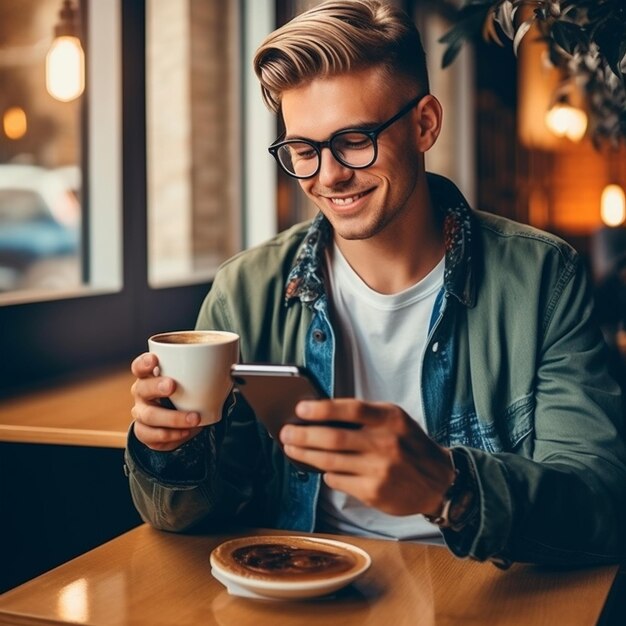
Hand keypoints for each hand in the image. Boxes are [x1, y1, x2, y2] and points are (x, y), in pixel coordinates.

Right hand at [130, 353, 202, 450]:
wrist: (178, 422)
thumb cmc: (185, 395)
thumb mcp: (191, 383)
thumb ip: (201, 374)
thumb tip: (229, 368)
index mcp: (150, 376)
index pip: (140, 366)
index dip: (145, 362)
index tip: (155, 359)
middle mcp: (142, 394)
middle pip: (142, 388)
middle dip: (156, 386)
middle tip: (172, 385)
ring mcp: (141, 413)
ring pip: (149, 415)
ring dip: (173, 417)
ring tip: (194, 418)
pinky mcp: (144, 433)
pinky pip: (152, 435)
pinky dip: (171, 435)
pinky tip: (186, 432)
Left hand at [279, 399, 454, 515]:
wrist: (440, 481)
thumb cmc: (410, 445)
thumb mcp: (396, 421)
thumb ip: (365, 417)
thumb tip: (321, 416)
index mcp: (390, 419)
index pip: (350, 409)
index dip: (321, 408)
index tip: (300, 409)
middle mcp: (385, 443)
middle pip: (333, 438)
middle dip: (303, 436)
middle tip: (285, 433)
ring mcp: (379, 470)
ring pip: (330, 462)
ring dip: (305, 455)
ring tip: (291, 449)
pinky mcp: (374, 492)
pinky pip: (338, 481)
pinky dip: (326, 474)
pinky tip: (321, 468)